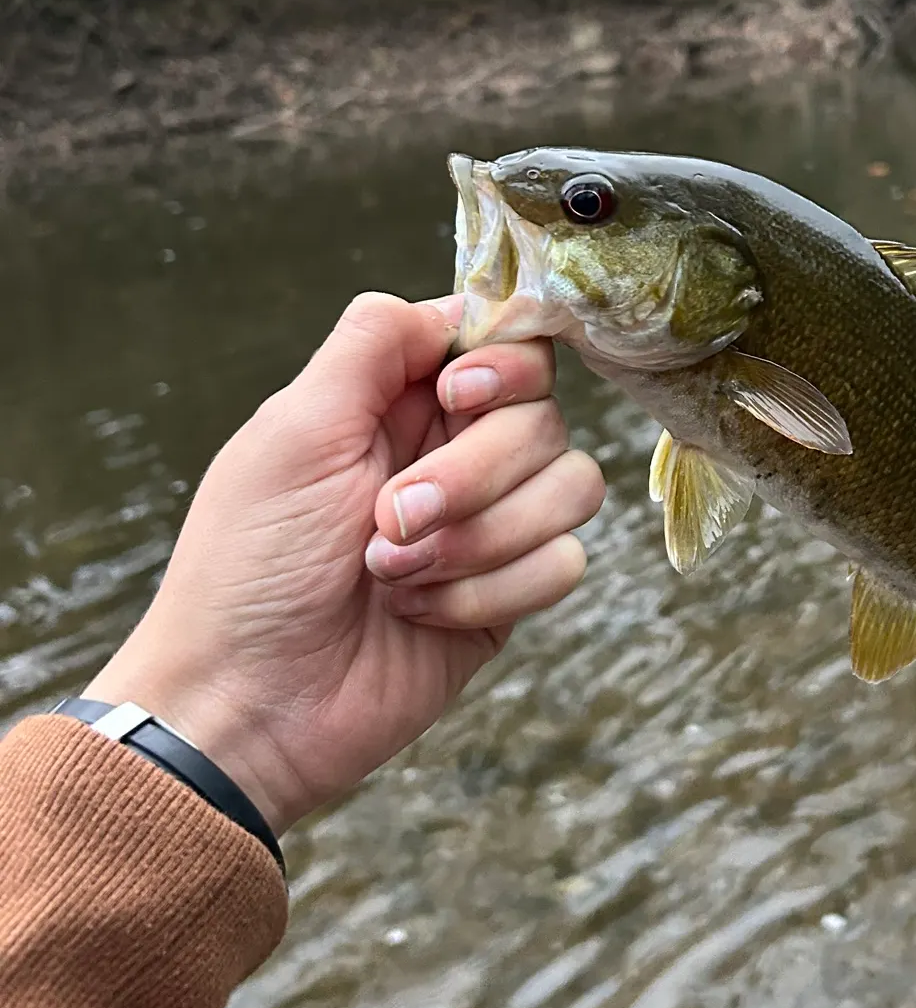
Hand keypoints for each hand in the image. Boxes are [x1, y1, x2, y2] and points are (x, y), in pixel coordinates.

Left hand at [86, 292, 604, 835]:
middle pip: (545, 418)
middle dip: (473, 474)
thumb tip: (453, 303)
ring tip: (395, 574)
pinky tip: (422, 614)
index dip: (503, 366)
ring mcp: (489, 527)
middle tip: (388, 518)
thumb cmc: (250, 568)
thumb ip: (371, 346)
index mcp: (400, 404)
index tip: (457, 396)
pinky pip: (564, 564)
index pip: (507, 346)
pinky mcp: (510, 595)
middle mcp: (456, 456)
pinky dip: (491, 592)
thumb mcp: (292, 432)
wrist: (253, 704)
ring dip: (482, 538)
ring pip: (572, 489)